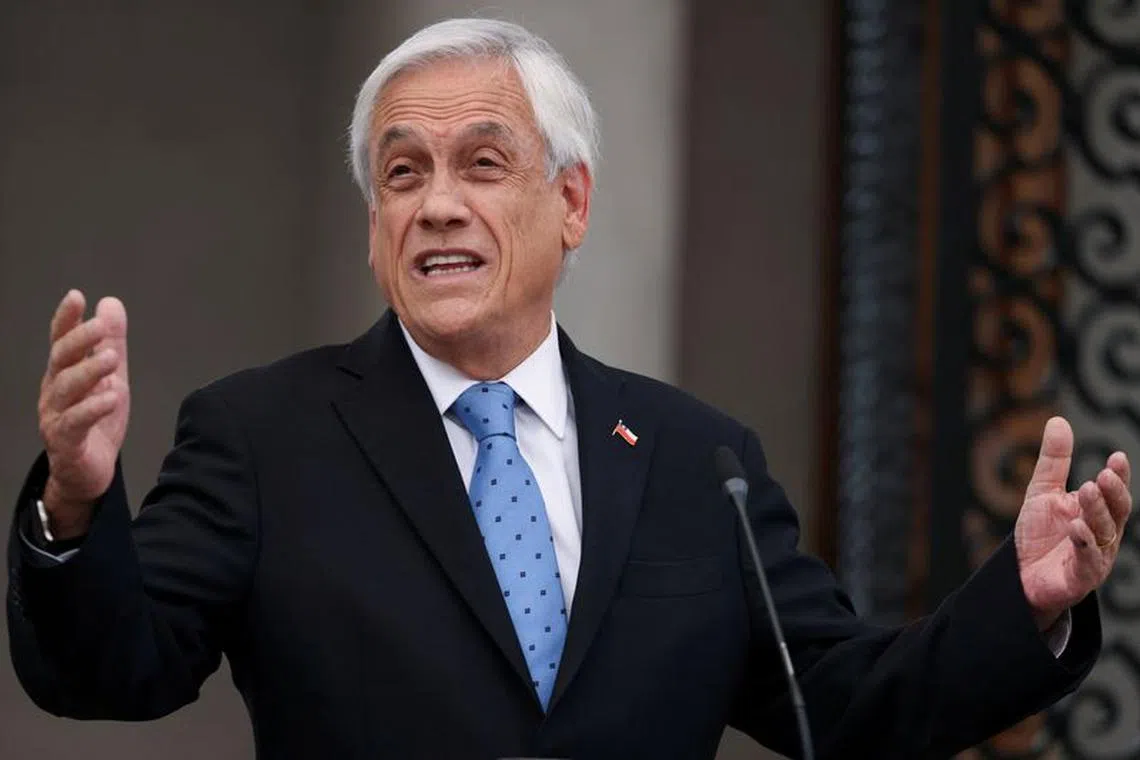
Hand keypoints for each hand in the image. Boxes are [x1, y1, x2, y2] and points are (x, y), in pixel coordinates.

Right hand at [37, 290, 130, 538]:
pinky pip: (76, 423)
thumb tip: (110, 303)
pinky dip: (92, 408)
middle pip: (61, 360)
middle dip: (79, 341)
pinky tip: (110, 397)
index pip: (61, 341)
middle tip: (101, 326)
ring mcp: (56, 417)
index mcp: (64, 373)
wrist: (88, 471)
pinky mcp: (66, 442)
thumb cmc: (96, 421)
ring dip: (89, 371)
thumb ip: (111, 342)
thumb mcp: (110, 377)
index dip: (66, 319)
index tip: (76, 296)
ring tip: (113, 358)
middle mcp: (54, 392)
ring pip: (67, 389)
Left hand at [1016, 416, 1130, 630]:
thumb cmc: (1039, 534)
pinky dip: (1084, 542)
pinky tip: (1076, 526)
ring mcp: (1095, 557)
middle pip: (1116, 513)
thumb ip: (1054, 460)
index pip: (1113, 493)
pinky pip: (1088, 560)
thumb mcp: (1042, 491)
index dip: (1118, 476)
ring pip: (1105, 534)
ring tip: (1086, 489)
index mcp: (1097, 513)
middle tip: (1103, 475)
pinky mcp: (1081, 578)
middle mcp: (1103, 535)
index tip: (1117, 456)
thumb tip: (1058, 420)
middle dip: (1113, 494)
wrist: (1020, 574)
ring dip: (1097, 512)